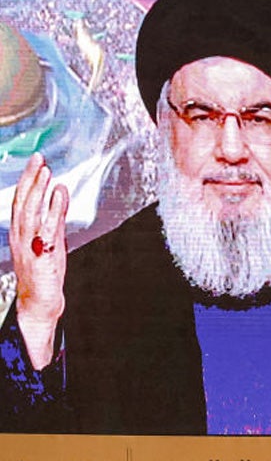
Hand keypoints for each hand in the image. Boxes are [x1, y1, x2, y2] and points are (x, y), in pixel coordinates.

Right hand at [8, 153, 68, 369]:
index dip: (27, 180)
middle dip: (30, 178)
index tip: (36, 161)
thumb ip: (54, 215)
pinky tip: (58, 194)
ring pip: (31, 212)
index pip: (21, 200)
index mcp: (20, 231)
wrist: (40, 301)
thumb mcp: (50, 238)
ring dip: (38, 190)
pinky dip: (52, 209)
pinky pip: (46, 228)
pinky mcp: (42, 254)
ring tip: (46, 171)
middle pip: (23, 202)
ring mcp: (29, 245)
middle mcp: (21, 236)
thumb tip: (59, 191)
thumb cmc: (45, 270)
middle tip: (39, 158)